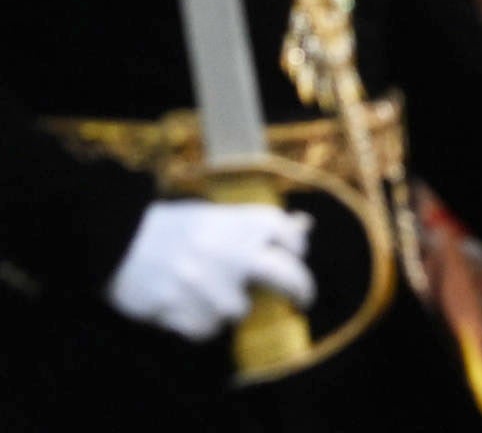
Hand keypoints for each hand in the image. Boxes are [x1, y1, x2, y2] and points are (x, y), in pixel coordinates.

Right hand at [104, 198, 315, 341]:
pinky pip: (205, 329)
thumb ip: (253, 225)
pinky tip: (184, 308)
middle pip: (290, 277)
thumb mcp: (213, 215)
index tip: (294, 257)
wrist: (116, 239)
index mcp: (242, 222)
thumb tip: (302, 228)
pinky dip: (198, 324)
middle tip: (301, 300)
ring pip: (239, 310)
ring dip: (226, 308)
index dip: (296, 248)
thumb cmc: (168, 227)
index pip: (291, 237)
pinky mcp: (182, 308)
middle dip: (300, 290)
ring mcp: (208, 283)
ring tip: (203, 294)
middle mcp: (233, 251)